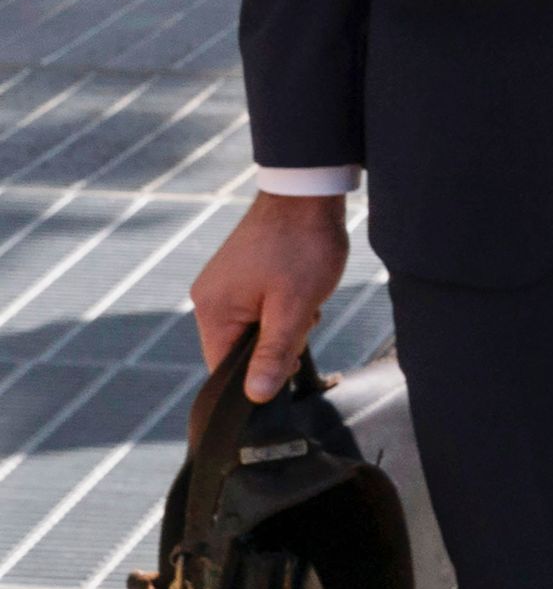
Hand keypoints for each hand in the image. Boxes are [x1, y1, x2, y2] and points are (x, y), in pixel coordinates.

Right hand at [190, 192, 348, 399]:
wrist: (308, 191)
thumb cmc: (302, 246)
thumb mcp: (294, 307)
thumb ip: (273, 353)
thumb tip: (256, 396)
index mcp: (211, 310)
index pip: (224, 368)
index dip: (259, 374)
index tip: (291, 358)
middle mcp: (208, 299)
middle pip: (241, 349)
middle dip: (277, 342)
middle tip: (303, 315)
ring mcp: (223, 284)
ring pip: (255, 328)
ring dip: (286, 322)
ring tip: (304, 295)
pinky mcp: (240, 274)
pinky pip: (260, 308)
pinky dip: (284, 306)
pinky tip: (302, 287)